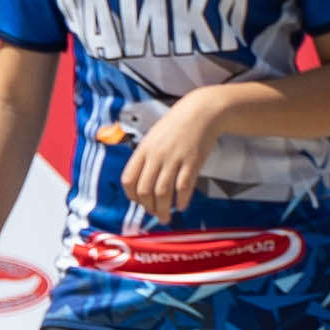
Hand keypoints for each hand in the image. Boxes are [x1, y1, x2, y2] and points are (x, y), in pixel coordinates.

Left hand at [118, 85, 249, 216]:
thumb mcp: (153, 138)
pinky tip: (181, 206)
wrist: (201, 112)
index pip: (128, 179)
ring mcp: (174, 159)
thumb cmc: (176, 126)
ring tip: (165, 218)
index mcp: (143, 150)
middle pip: (144, 190)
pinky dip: (181, 200)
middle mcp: (156, 156)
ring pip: (162, 192)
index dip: (132, 195)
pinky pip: (183, 187)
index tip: (139, 202)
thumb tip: (142, 183)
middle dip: (147, 207)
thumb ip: (146, 158)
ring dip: (162, 209)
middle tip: (154, 213)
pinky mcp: (192, 162)